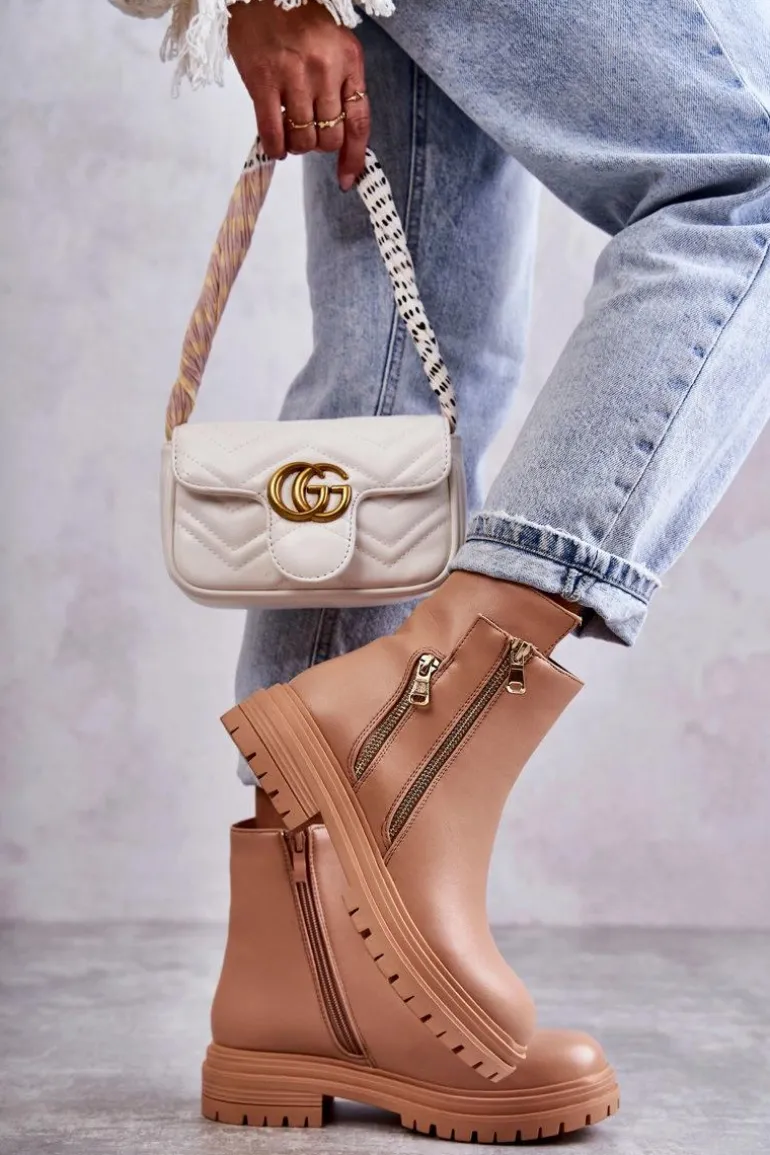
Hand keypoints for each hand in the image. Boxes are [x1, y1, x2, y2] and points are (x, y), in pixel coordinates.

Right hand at [228, 1, 368, 190]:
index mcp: (350, 61)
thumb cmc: (298, 17)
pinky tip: (275, 145)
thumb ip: (342, 84)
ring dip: (297, 146)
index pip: (359, 122)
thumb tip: (339, 134)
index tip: (347, 179)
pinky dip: (275, 147)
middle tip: (308, 133)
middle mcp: (326, 70)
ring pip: (304, 139)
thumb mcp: (334, 44)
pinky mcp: (263, 81)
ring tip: (290, 133)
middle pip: (330, 137)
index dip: (354, 157)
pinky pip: (273, 132)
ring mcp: (294, 76)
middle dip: (320, 144)